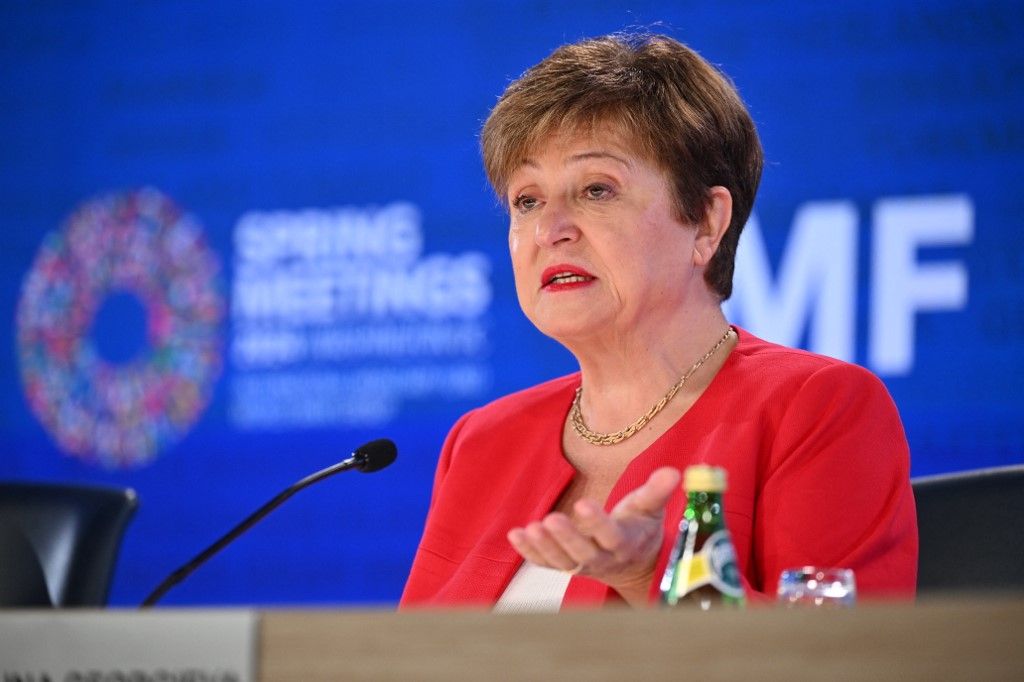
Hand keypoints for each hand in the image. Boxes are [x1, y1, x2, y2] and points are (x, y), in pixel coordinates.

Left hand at [506, 467, 680, 606]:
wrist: (636, 565)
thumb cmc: (641, 528)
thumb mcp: (651, 509)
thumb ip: (658, 491)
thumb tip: (673, 471)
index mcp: (624, 542)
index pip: (611, 535)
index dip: (597, 522)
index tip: (583, 504)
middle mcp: (602, 559)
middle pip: (583, 553)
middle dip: (566, 538)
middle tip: (550, 520)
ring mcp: (582, 566)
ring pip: (562, 562)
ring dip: (544, 547)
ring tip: (529, 528)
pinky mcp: (566, 566)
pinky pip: (546, 564)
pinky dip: (529, 553)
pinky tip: (515, 535)